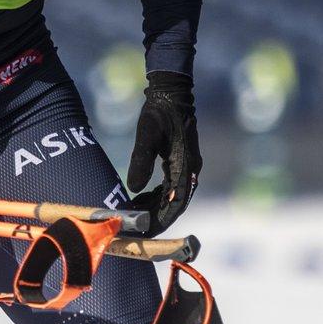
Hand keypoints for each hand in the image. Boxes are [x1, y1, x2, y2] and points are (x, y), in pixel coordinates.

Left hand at [124, 72, 200, 236]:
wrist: (171, 92)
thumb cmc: (159, 112)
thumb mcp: (147, 135)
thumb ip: (141, 160)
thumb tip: (133, 188)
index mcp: (185, 165)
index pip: (176, 203)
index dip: (161, 219)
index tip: (146, 230)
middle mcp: (190, 169)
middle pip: (175, 203)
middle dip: (156, 217)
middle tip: (136, 227)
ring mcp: (186, 166)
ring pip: (172, 196)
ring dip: (155, 207)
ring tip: (135, 213)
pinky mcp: (180, 161)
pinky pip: (170, 186)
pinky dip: (156, 195)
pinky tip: (141, 197)